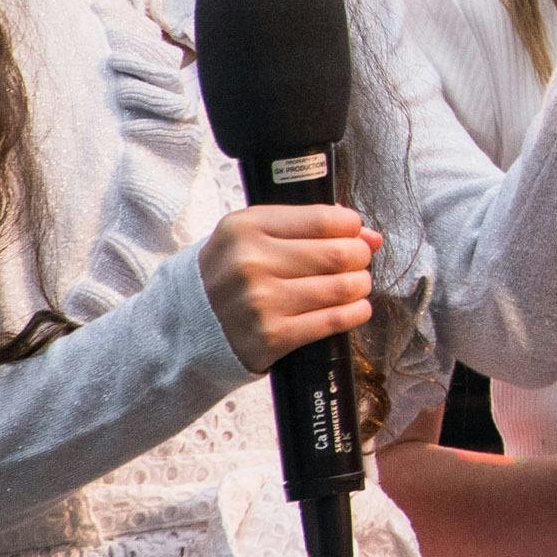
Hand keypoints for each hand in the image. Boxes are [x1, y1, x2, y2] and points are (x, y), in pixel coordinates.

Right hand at [199, 206, 373, 376]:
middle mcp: (250, 263)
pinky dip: (355, 313)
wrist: (184, 327)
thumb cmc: (228, 275)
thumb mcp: (251, 237)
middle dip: (359, 258)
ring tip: (353, 286)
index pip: (325, 219)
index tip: (353, 235)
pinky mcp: (271, 337)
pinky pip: (334, 321)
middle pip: (340, 254)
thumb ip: (307, 227)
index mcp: (245, 228)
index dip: (351, 228)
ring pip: (343, 288)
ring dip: (359, 286)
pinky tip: (354, 308)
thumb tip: (371, 236)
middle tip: (356, 263)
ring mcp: (260, 302)